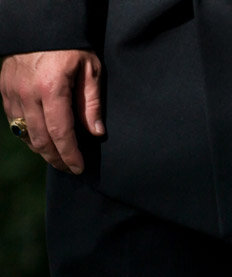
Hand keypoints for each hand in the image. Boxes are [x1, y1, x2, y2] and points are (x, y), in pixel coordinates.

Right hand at [1, 51, 104, 173]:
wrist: (39, 27)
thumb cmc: (70, 46)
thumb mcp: (90, 69)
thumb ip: (92, 103)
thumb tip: (96, 133)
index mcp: (51, 89)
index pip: (61, 133)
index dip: (69, 155)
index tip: (79, 168)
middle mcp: (28, 93)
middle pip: (40, 138)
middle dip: (56, 158)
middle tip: (69, 168)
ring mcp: (12, 92)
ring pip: (24, 133)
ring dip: (40, 150)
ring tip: (57, 158)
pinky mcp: (4, 90)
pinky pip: (13, 120)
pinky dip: (26, 135)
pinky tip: (40, 141)